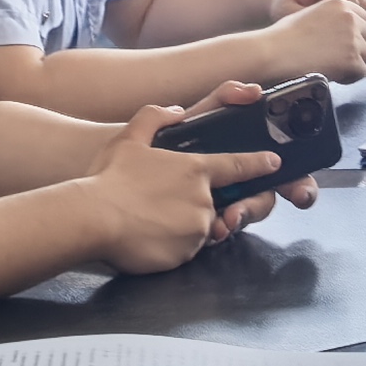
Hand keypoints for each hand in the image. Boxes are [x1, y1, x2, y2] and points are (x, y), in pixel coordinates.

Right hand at [94, 111, 274, 270]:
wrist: (91, 219)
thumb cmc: (109, 178)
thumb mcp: (129, 138)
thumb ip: (155, 118)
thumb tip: (176, 110)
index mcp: (197, 170)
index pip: (239, 167)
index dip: (258, 164)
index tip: (275, 163)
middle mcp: (204, 200)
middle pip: (214, 203)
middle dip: (195, 204)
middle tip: (161, 202)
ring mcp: (197, 229)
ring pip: (199, 228)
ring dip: (181, 225)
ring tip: (148, 218)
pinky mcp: (185, 255)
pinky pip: (185, 251)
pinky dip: (171, 245)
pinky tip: (147, 236)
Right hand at [256, 0, 365, 83]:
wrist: (274, 53)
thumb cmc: (285, 37)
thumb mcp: (312, 14)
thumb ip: (334, 19)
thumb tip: (352, 33)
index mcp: (339, 3)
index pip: (363, 18)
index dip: (353, 33)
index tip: (340, 43)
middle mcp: (350, 17)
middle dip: (355, 48)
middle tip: (333, 57)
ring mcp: (353, 38)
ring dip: (351, 63)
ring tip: (329, 65)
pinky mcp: (352, 59)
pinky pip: (361, 73)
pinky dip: (349, 77)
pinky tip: (331, 74)